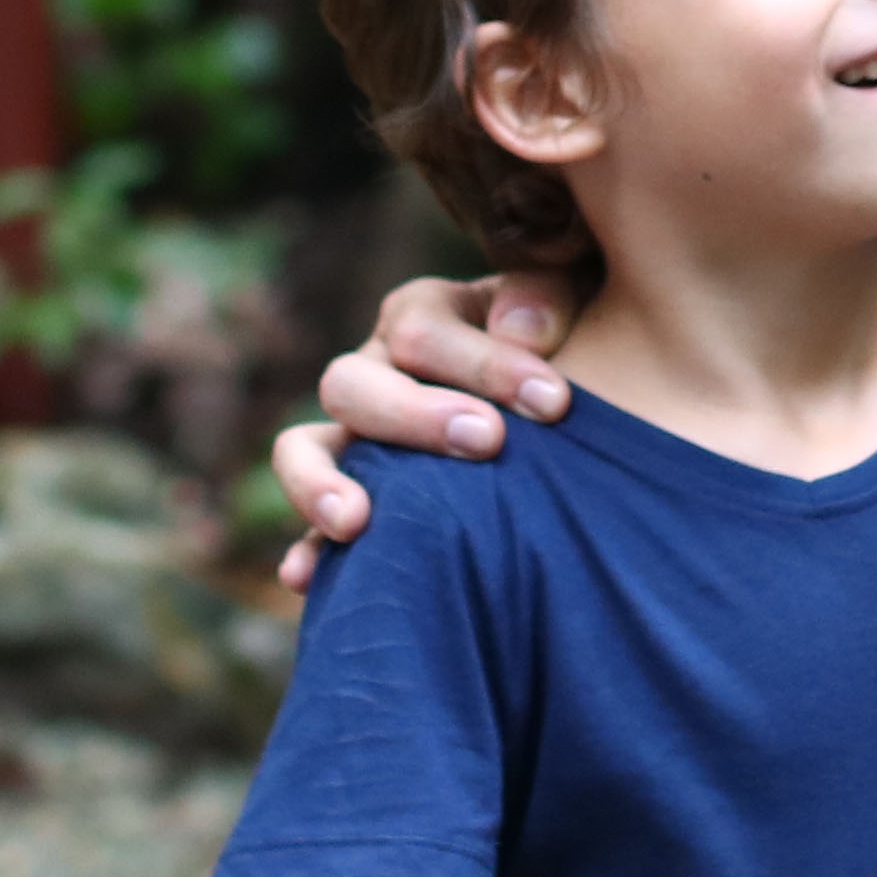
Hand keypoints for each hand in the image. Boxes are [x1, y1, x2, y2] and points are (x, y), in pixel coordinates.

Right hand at [259, 269, 573, 585]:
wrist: (569, 418)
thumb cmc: (574, 349)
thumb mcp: (571, 303)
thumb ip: (547, 297)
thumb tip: (524, 330)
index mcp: (423, 318)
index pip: (424, 329)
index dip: (487, 363)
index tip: (555, 403)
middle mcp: (376, 374)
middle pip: (352, 383)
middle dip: (415, 415)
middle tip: (487, 442)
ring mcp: (355, 443)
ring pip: (302, 449)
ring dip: (319, 483)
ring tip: (355, 521)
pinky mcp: (357, 506)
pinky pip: (310, 531)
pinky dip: (305, 552)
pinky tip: (306, 578)